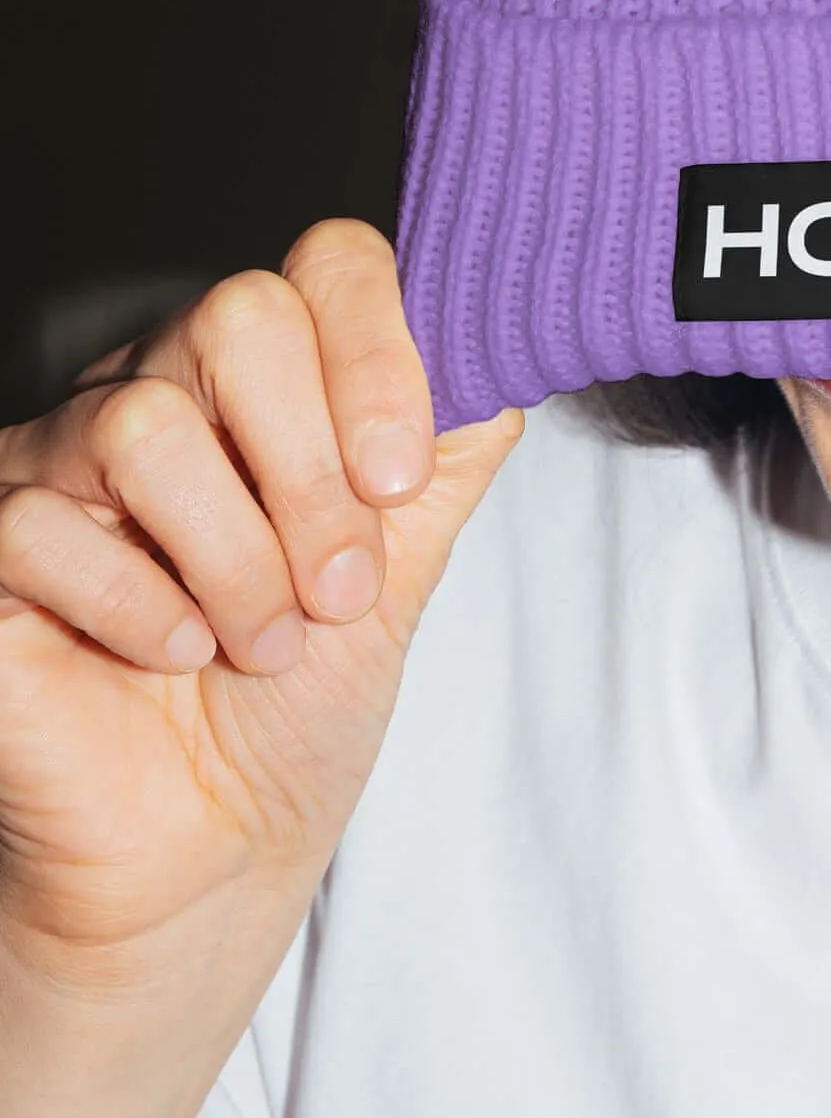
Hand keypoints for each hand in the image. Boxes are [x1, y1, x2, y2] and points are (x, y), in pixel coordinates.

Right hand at [0, 221, 518, 1004]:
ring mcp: (59, 464)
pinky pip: (42, 524)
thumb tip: (497, 339)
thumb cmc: (300, 703)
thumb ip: (449, 449)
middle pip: (238, 316)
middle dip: (312, 468)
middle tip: (339, 587)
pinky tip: (174, 656)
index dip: (379, 354)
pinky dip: (139, 604)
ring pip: (144, 424)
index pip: (324, 265)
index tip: (401, 480)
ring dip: (236, 557)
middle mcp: (160, 391)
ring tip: (264, 644)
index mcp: (266, 380)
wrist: (217, 851)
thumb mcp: (407, 563)